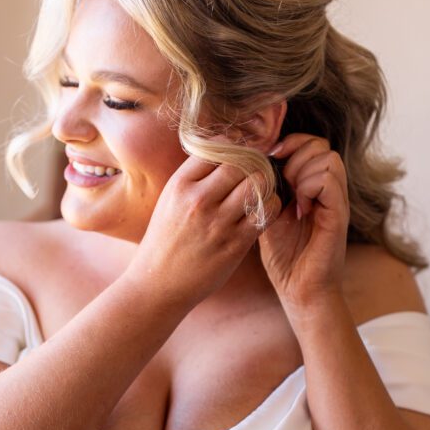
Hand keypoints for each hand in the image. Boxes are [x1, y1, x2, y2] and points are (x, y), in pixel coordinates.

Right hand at [125, 154, 280, 309]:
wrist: (157, 284)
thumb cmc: (165, 240)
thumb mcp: (169, 200)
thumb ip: (194, 177)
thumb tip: (224, 150)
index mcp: (180, 185)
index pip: (216, 146)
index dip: (232, 147)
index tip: (238, 156)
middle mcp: (199, 200)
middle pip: (241, 162)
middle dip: (252, 163)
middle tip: (257, 170)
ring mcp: (218, 223)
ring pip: (258, 184)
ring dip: (265, 183)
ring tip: (261, 189)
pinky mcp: (235, 244)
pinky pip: (266, 212)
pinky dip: (271, 205)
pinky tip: (263, 209)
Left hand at [259, 133, 349, 309]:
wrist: (299, 290)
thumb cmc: (284, 258)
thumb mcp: (269, 215)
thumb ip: (267, 189)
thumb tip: (249, 165)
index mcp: (313, 187)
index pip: (311, 144)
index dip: (290, 143)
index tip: (270, 160)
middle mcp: (329, 190)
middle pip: (321, 145)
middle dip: (295, 154)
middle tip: (282, 181)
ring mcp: (336, 202)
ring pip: (328, 159)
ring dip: (302, 171)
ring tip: (291, 195)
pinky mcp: (338, 216)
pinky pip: (329, 182)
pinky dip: (309, 187)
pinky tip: (298, 208)